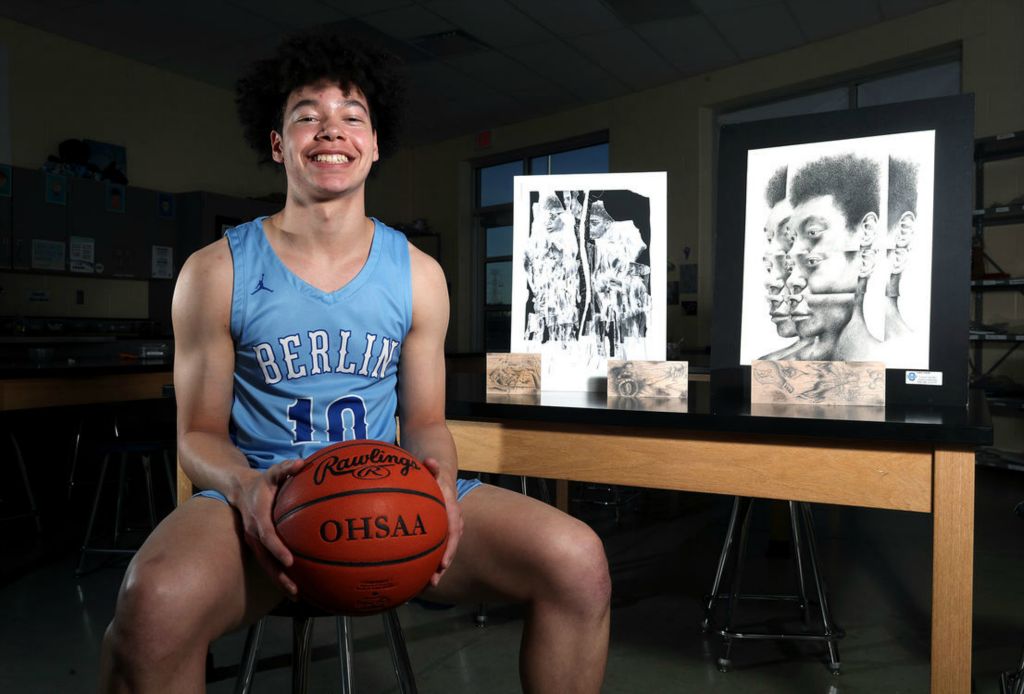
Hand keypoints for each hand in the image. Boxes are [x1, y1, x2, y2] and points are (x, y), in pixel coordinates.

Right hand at [234, 457, 308, 596]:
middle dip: (279, 576)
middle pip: (266, 559)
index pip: (267, 536)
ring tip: (296, 595)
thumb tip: (301, 463)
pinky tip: (294, 587)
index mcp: (258, 518)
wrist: (237, 489)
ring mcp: (253, 542)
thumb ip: (286, 468)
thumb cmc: (261, 481)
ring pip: (266, 566)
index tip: (290, 560)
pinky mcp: (257, 547)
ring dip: (279, 581)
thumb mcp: (272, 472)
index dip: (278, 549)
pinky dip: (279, 575)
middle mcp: (253, 534)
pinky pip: (268, 563)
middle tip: (295, 590)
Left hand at [422, 458, 462, 586]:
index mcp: (453, 509)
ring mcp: (448, 529)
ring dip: (437, 568)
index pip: (453, 530)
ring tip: (427, 584)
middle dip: (443, 564)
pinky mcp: (440, 533)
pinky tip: (415, 574)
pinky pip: (436, 548)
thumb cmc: (433, 475)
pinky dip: (428, 561)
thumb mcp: (433, 470)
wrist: (441, 477)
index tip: (442, 562)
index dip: (449, 547)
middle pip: (450, 546)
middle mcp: (453, 522)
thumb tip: (431, 461)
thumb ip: (432, 466)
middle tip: (434, 580)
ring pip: (445, 551)